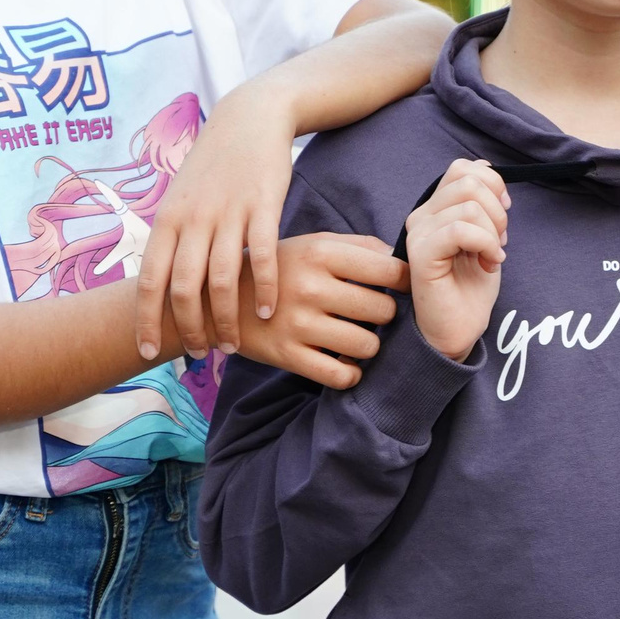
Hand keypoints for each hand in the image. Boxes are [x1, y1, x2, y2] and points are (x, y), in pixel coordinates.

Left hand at [135, 80, 296, 362]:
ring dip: (226, 318)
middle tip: (199, 354)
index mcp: (167, 220)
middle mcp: (193, 219)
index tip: (147, 351)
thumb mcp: (181, 199)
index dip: (145, 320)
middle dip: (189, 328)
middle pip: (183, 288)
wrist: (250, 118)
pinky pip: (263, 256)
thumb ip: (173, 240)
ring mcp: (228, 213)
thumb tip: (160, 288)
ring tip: (233, 343)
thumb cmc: (214, 167)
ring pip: (221, 279)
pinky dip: (264, 289)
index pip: (149, 280)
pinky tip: (269, 311)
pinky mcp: (263, 206)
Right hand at [230, 233, 408, 390]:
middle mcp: (310, 287)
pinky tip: (345, 363)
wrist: (215, 296)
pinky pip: (339, 375)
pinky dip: (350, 374)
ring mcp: (298, 324)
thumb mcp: (311, 243)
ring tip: (357, 339)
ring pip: (367, 345)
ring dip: (369, 346)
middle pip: (383, 310)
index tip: (400, 288)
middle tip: (372, 315)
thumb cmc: (277, 267)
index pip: (389, 270)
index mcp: (321, 254)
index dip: (404, 282)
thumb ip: (357, 245)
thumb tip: (400, 257)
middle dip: (385, 315)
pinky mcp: (286, 355)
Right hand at [405, 159, 508, 360]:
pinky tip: (488, 264)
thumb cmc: (470, 288)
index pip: (462, 168)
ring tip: (491, 256)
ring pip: (469, 205)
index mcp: (434, 209)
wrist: (458, 331)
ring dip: (493, 232)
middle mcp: (421, 216)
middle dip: (497, 209)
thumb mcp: (485, 236)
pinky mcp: (422, 254)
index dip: (493, 185)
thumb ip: (482, 202)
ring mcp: (418, 234)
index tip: (504, 215)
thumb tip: (487, 167)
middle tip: (498, 241)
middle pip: (468, 181)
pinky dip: (485, 244)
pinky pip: (461, 230)